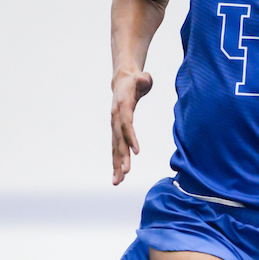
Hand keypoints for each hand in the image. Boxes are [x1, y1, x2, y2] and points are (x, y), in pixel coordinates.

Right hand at [111, 69, 152, 184]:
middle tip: (125, 172)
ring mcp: (114, 126)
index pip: (126, 123)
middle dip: (122, 157)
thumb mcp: (142, 77)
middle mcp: (116, 118)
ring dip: (116, 165)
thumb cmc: (136, 81)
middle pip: (119, 139)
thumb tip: (144, 78)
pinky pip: (117, 149)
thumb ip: (144, 79)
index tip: (136, 151)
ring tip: (118, 181)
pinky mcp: (116, 132)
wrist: (123, 82)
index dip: (130, 136)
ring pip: (115, 148)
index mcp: (122, 106)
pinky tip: (119, 177)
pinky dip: (117, 163)